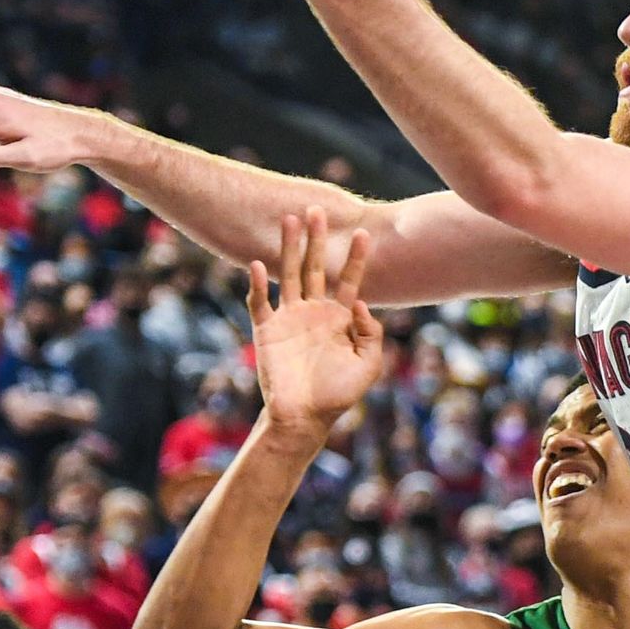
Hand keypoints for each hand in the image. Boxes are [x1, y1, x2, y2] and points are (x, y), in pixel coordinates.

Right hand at [247, 210, 381, 432]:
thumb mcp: (369, 365)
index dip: (355, 258)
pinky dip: (257, 284)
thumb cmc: (338, 395)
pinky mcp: (266, 330)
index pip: (348, 280)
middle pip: (315, 267)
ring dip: (288, 248)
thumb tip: (361, 303)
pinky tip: (258, 264)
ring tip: (289, 220)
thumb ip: (372, 333)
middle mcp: (313, 312)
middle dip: (317, 240)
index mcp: (339, 318)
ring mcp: (289, 318)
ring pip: (288, 274)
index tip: (364, 232)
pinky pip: (260, 302)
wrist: (305, 418)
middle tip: (317, 210)